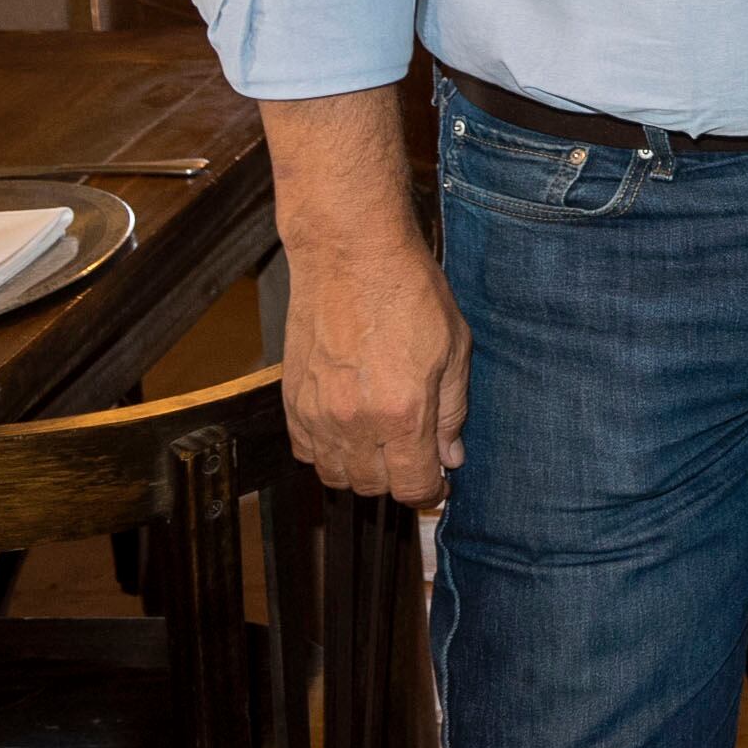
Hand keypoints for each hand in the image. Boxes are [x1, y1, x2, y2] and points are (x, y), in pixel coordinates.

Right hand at [281, 229, 469, 505]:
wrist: (351, 255)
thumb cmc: (409, 293)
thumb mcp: (454, 349)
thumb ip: (452, 411)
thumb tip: (450, 456)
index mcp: (402, 414)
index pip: (411, 487)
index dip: (429, 491)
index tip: (437, 481)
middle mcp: (354, 423)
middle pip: (371, 487)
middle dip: (397, 479)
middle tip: (412, 453)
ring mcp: (317, 413)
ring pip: (334, 474)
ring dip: (360, 470)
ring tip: (380, 444)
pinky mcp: (292, 399)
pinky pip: (304, 450)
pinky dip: (326, 452)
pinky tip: (347, 429)